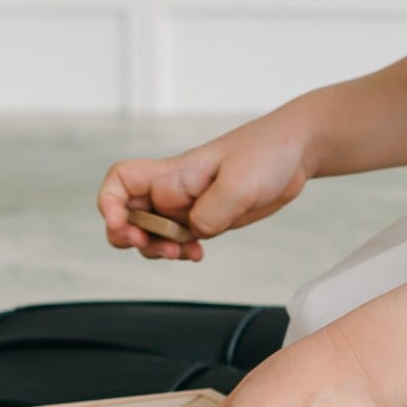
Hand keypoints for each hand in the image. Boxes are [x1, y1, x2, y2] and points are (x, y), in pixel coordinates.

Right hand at [96, 105, 315, 261]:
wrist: (297, 151)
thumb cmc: (267, 152)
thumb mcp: (240, 183)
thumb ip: (211, 212)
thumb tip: (194, 233)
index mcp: (174, 174)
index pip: (121, 181)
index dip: (110, 205)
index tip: (124, 227)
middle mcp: (175, 189)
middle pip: (129, 215)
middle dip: (132, 239)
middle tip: (162, 250)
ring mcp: (191, 205)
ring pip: (153, 234)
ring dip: (157, 251)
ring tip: (184, 254)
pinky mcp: (209, 217)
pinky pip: (180, 240)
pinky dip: (181, 252)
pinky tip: (198, 255)